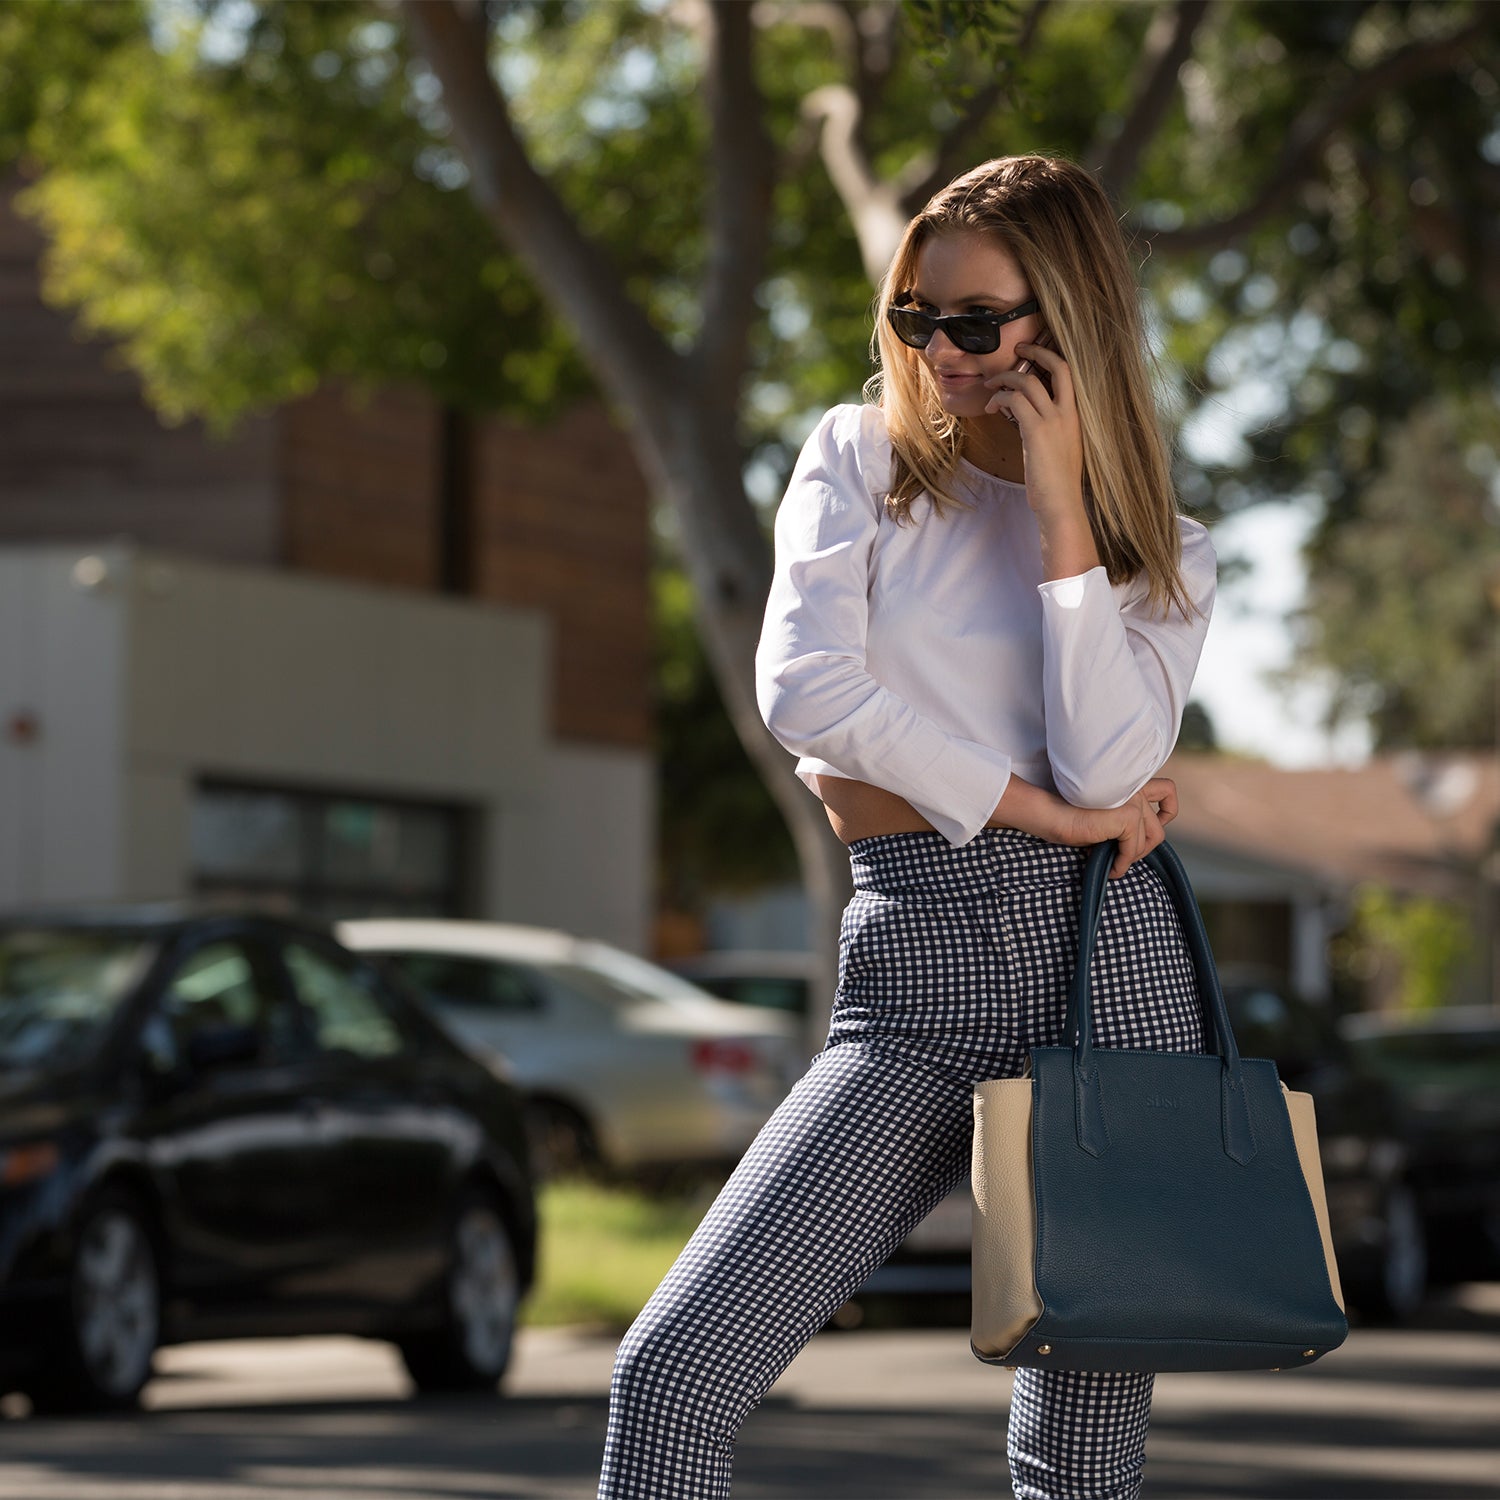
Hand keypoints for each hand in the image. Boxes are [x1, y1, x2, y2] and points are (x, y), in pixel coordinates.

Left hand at [981, 342, 1094, 574]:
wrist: (1061, 504)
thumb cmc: (1056, 483)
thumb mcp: (1056, 448)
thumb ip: (1045, 427)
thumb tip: (1020, 412)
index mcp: (1077, 415)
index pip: (1069, 373)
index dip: (1051, 357)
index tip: (1032, 354)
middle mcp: (1069, 412)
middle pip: (1057, 365)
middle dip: (1036, 351)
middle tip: (1017, 349)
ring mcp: (1054, 420)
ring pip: (1028, 381)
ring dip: (1005, 378)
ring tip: (990, 386)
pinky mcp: (1036, 431)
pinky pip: (1015, 400)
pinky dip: (999, 398)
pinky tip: (991, 407)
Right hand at [989, 776, 1176, 878]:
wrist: (1051, 812)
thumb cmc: (1067, 814)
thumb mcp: (1104, 814)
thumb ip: (1123, 818)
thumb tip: (1136, 844)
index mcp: (1131, 781)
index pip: (1167, 791)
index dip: (1167, 811)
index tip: (1153, 826)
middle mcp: (1135, 787)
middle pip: (1160, 825)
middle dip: (1144, 846)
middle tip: (1121, 856)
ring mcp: (1134, 800)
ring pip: (1151, 839)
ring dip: (1133, 856)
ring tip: (1114, 862)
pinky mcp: (1128, 815)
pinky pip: (1134, 848)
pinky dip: (1123, 863)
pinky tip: (1111, 868)